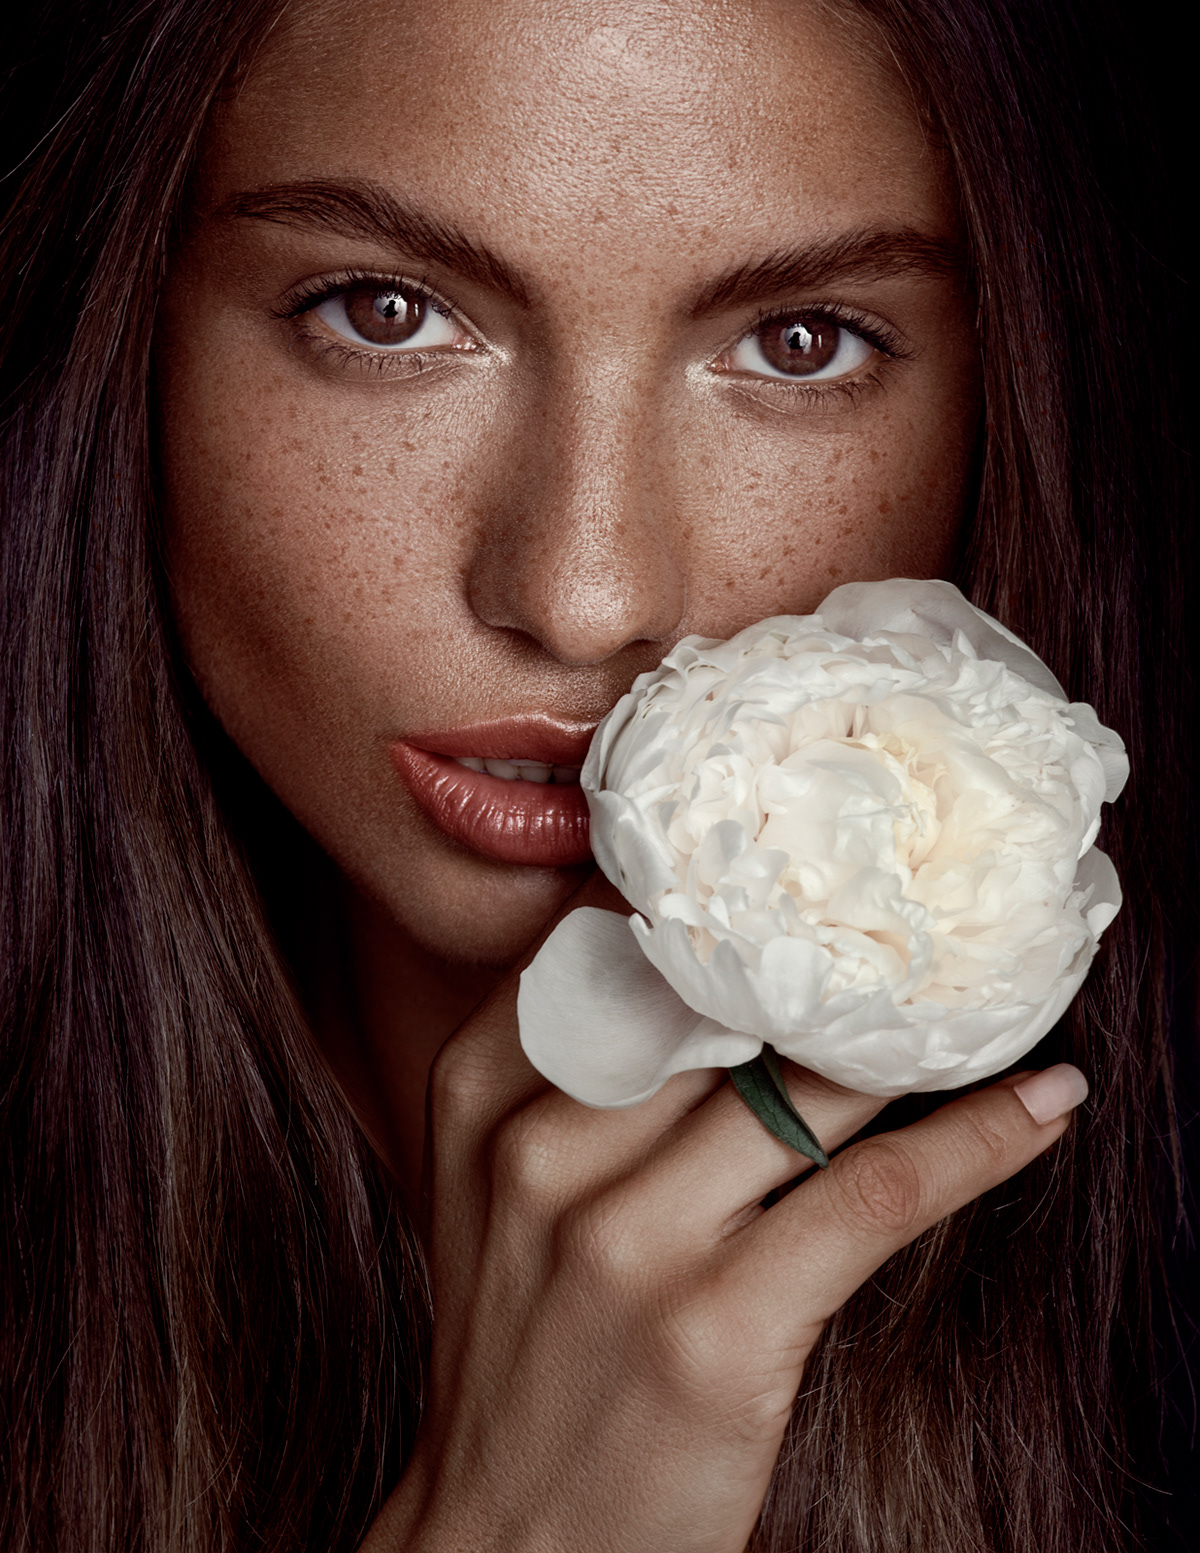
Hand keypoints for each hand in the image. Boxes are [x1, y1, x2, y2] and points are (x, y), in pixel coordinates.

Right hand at [363, 873, 1086, 1552]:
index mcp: (480, 1097)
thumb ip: (571, 1079)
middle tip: (923, 910)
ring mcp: (628, 1239)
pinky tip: (1042, 1103)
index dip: (723, 897)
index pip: (616, 944)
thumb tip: (710, 977)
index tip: (812, 862)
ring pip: (809, 1088)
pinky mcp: (718, 1327)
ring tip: (991, 994)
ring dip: (918, 1040)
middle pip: (725, 1007)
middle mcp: (543, 1149)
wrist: (506, 1549)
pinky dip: (976, 1140)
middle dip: (830, 961)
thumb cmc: (521, 1357)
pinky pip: (873, 1194)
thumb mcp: (498, 1197)